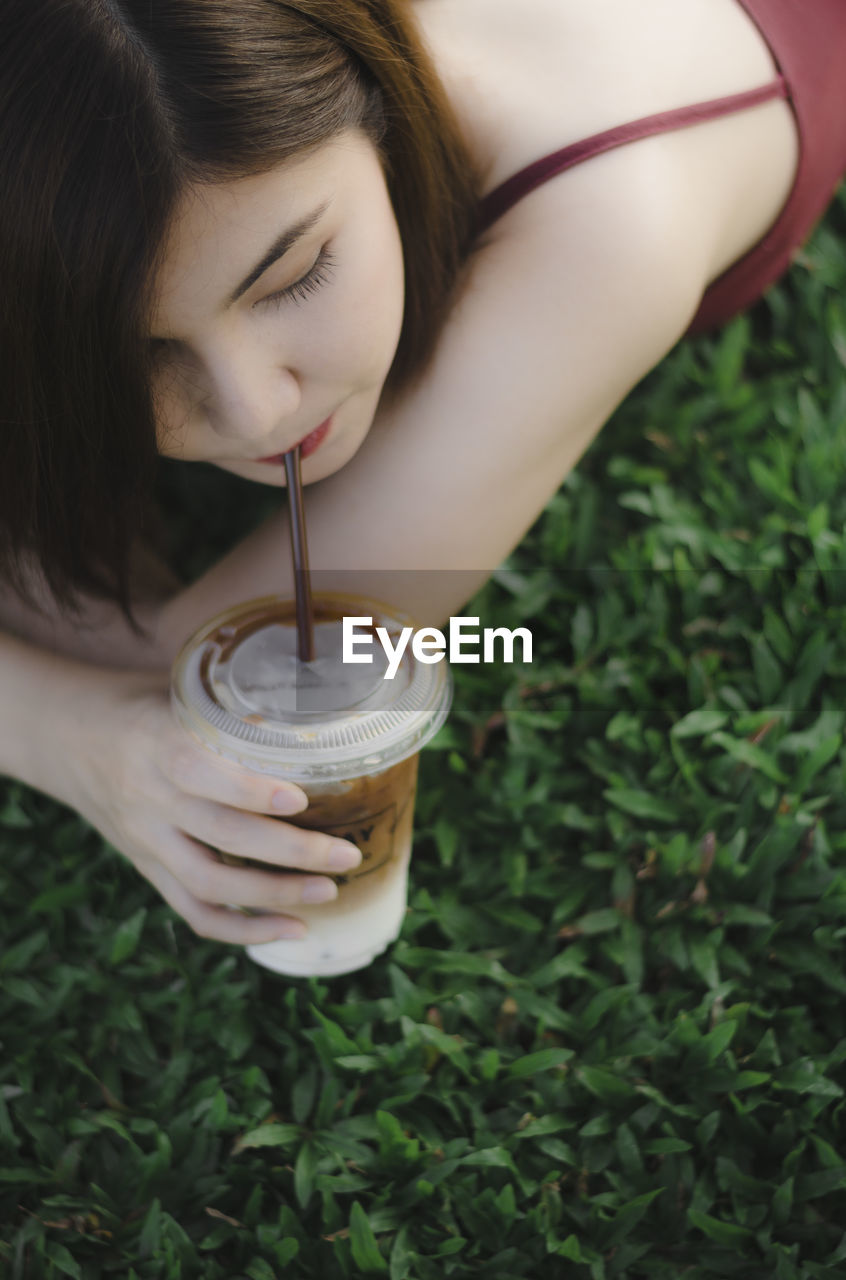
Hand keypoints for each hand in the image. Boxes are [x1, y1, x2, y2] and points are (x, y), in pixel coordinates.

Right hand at [51, 667, 361, 943]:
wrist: (65, 735)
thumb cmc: (141, 704)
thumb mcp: (180, 690)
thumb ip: (234, 707)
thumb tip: (312, 713)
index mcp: (156, 742)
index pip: (197, 772)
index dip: (248, 792)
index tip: (301, 799)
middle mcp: (150, 797)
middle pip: (220, 835)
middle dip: (289, 853)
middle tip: (346, 855)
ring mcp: (146, 839)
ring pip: (208, 882)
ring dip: (274, 895)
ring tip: (330, 892)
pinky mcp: (147, 867)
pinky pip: (191, 910)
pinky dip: (242, 929)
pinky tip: (290, 930)